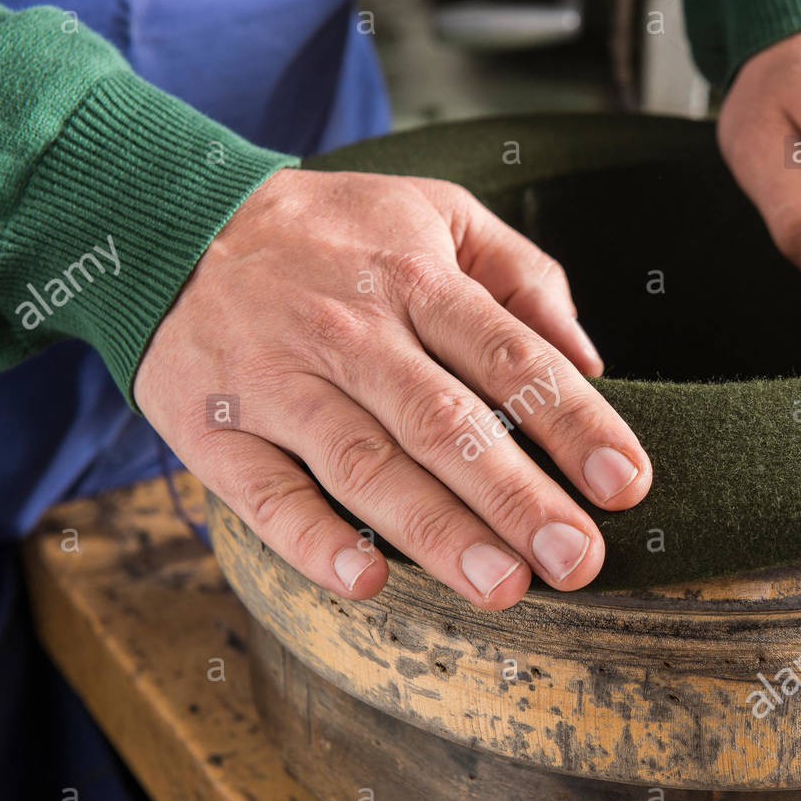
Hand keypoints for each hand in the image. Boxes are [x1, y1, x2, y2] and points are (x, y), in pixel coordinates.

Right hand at [134, 169, 650, 608]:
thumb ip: (522, 274)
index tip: (627, 484)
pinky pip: (266, 494)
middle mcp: (351, 333)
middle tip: (578, 559)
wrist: (173, 225)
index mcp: (416, 280)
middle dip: (517, 497)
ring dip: (435, 531)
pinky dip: (313, 541)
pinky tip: (367, 582)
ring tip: (502, 587)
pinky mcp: (218, 431)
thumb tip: (590, 358)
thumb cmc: (333, 234)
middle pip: (445, 423)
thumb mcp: (435, 212)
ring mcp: (280, 384)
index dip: (574, 422)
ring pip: (365, 465)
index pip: (511, 356)